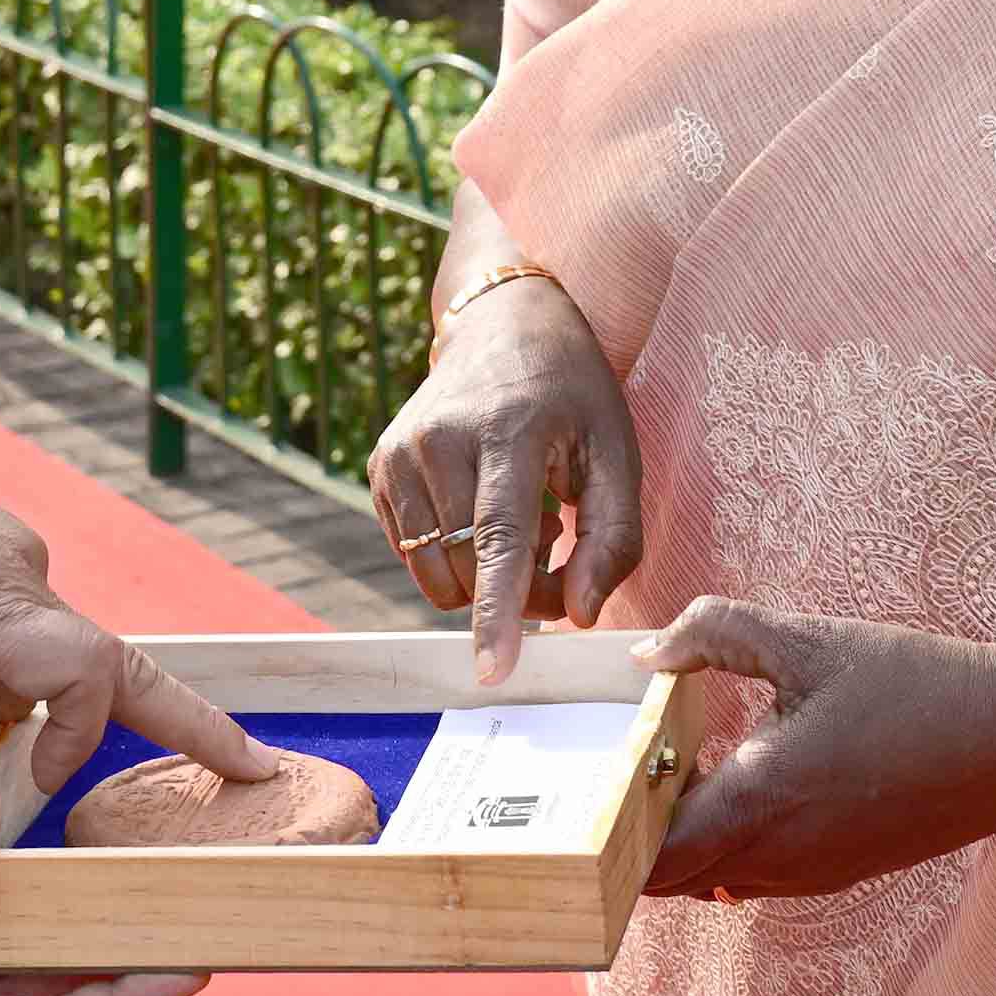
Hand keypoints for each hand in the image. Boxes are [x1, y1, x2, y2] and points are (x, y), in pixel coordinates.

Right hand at [365, 275, 644, 681]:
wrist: (503, 324)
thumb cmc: (572, 393)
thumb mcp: (617, 451)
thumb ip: (613, 538)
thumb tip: (580, 614)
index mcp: (506, 430)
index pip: (498, 537)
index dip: (497, 610)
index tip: (491, 670)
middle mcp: (438, 440)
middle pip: (470, 569)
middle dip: (520, 591)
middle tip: (559, 546)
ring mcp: (399, 453)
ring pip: (436, 575)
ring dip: (483, 578)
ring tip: (524, 522)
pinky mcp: (378, 468)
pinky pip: (415, 556)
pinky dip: (454, 557)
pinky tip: (483, 508)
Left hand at [636, 600, 995, 901]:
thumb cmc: (918, 686)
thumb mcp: (810, 640)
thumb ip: (716, 633)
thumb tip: (646, 652)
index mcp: (763, 801)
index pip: (650, 855)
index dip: (606, 828)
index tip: (585, 778)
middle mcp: (780, 857)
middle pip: (668, 879)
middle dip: (628, 836)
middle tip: (613, 767)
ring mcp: (811, 874)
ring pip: (709, 880)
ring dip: (675, 842)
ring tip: (663, 770)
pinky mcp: (836, 871)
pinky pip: (751, 877)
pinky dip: (719, 845)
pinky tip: (726, 781)